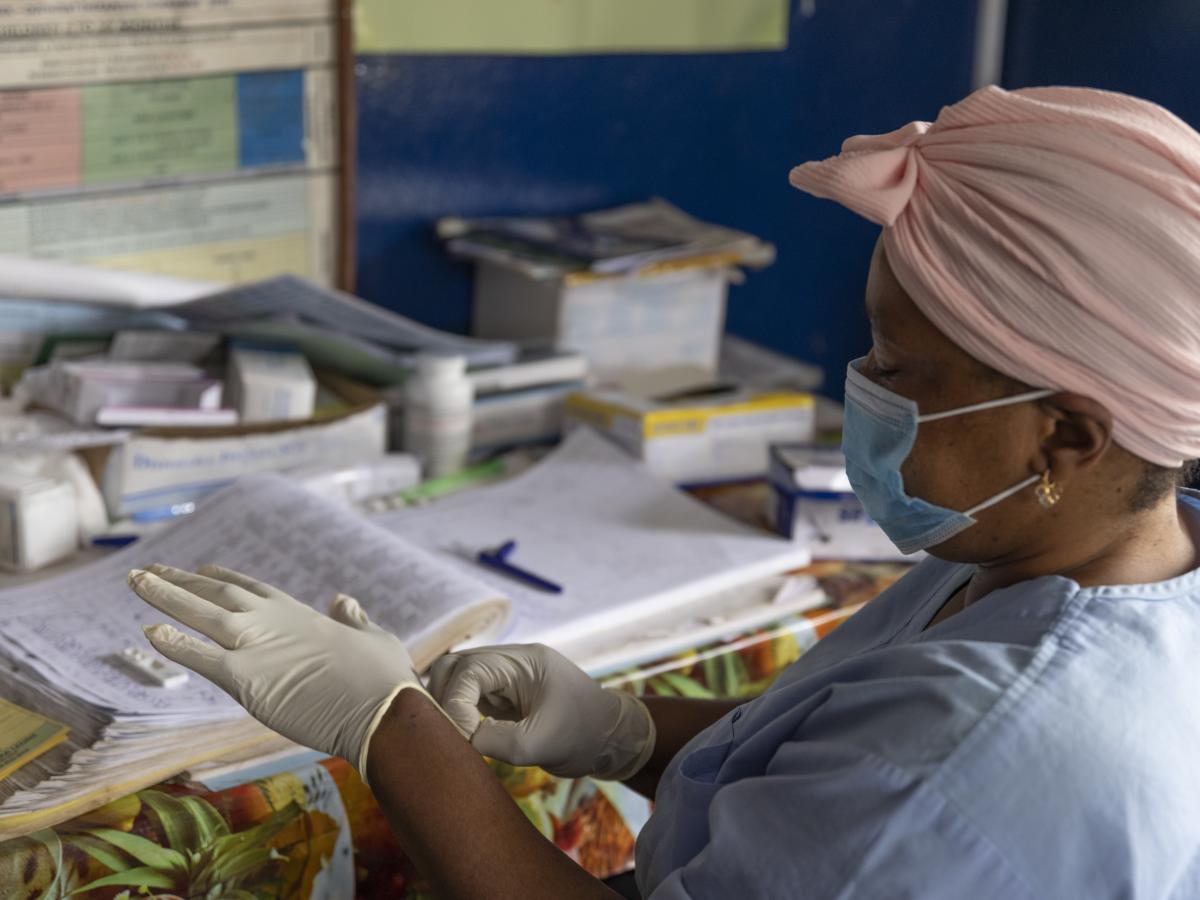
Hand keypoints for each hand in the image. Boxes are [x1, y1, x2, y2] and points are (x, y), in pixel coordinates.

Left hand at [128, 563, 434, 780]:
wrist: (380, 708)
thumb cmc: (383, 678)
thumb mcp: (374, 636)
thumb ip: (353, 617)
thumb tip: (345, 599)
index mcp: (298, 613)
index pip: (250, 588)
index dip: (220, 578)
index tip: (199, 570)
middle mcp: (272, 621)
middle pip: (216, 592)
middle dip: (179, 580)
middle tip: (148, 571)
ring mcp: (256, 646)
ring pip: (200, 613)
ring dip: (163, 595)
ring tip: (133, 580)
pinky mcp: (246, 679)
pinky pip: (200, 657)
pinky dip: (173, 644)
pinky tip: (149, 632)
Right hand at [428, 643, 654, 780]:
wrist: (611, 737)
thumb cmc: (583, 735)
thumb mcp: (540, 744)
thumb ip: (496, 740)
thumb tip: (461, 739)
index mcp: (523, 661)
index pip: (469, 670)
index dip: (455, 703)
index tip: (466, 737)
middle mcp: (511, 662)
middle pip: (454, 666)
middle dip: (444, 699)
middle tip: (451, 734)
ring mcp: (506, 677)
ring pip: (458, 680)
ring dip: (450, 707)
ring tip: (458, 737)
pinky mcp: (504, 695)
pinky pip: (470, 697)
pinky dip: (461, 714)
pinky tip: (467, 737)